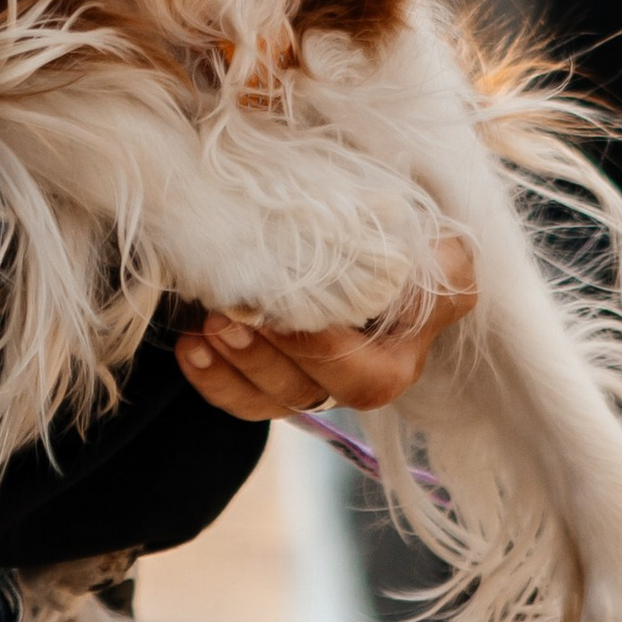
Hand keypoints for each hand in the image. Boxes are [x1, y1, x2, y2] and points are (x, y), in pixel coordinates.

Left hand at [174, 232, 476, 424]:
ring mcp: (320, 381)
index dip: (323, 348)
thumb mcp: (426, 234)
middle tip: (229, 318)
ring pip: (279, 398)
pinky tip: (191, 347)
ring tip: (209, 326)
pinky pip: (246, 399)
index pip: (370, 372)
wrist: (360, 222)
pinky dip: (214, 380)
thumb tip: (413, 258)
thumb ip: (429, 254)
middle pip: (320, 391)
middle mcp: (367, 375)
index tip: (286, 307)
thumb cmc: (395, 223)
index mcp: (405, 350)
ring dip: (237, 366)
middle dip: (270, 359)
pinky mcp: (278, 378)